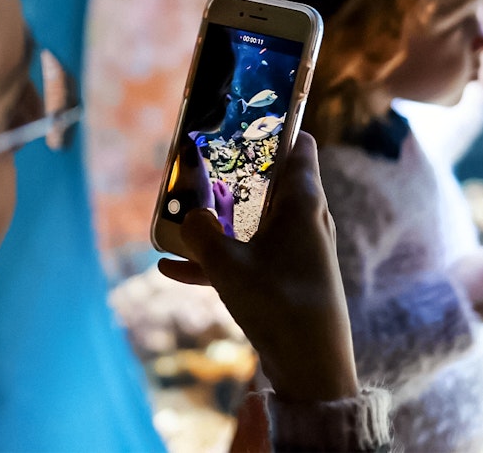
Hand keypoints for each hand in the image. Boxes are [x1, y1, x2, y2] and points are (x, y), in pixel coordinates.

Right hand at [159, 132, 359, 402]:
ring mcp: (297, 251)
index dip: (276, 126)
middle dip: (233, 173)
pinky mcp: (287, 280)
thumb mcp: (227, 266)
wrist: (312, 367)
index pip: (299, 146)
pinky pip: (248, 258)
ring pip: (253, 222)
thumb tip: (191, 216)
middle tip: (199, 161)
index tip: (246, 116)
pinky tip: (170, 269)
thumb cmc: (278, 304)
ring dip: (219, 220)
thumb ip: (201, 234)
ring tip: (177, 216)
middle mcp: (305, 220)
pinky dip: (217, 259)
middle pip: (270, 182)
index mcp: (303, 202)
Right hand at [211, 179, 234, 237]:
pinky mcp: (224, 207)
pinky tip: (211, 198)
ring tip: (210, 190)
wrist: (225, 222)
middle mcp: (229, 198)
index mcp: (229, 195)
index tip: (213, 179)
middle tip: (210, 184)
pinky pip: (220, 199)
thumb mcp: (219, 199)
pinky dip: (216, 196)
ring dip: (216, 192)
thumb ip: (217, 191)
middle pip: (223, 190)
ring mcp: (227, 203)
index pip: (224, 186)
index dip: (219, 182)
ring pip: (221, 195)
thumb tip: (214, 183)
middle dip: (217, 186)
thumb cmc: (223, 210)